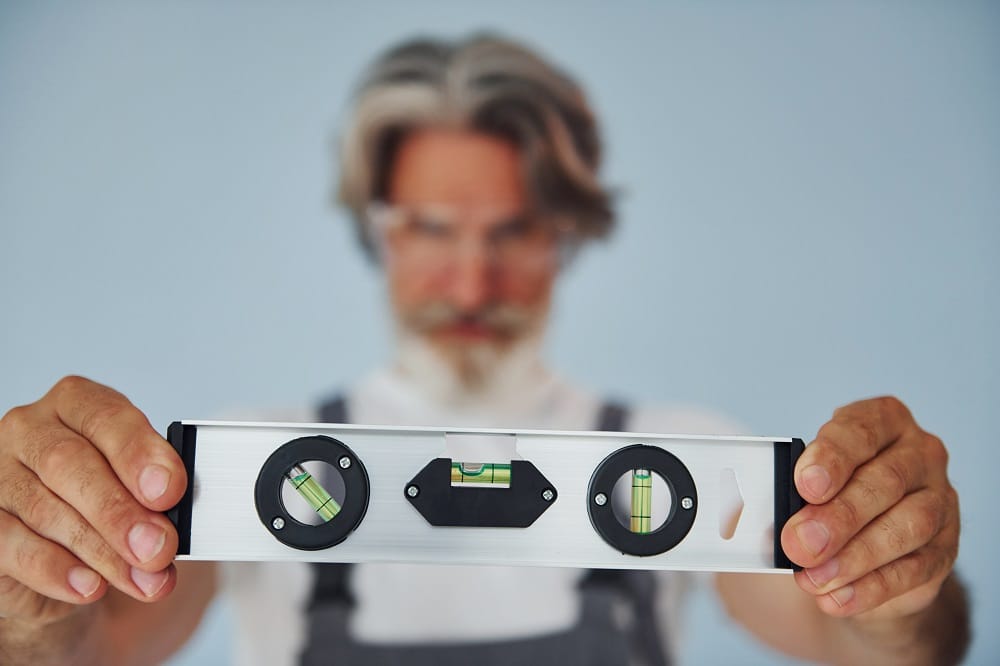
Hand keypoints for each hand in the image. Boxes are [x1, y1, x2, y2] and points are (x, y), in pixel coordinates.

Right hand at [0, 376, 186, 626]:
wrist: (64, 558)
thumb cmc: (107, 505)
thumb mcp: (140, 489)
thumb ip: (154, 496)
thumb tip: (166, 527)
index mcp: (77, 404)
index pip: (106, 417)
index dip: (138, 453)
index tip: (169, 490)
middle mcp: (29, 429)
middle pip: (71, 465)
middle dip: (121, 512)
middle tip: (158, 547)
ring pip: (47, 511)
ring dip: (102, 552)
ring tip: (142, 578)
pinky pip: (12, 545)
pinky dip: (56, 570)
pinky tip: (89, 586)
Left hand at [780, 396, 958, 621]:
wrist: (866, 545)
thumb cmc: (828, 496)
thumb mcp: (806, 482)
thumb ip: (791, 492)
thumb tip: (767, 517)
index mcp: (881, 421)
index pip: (859, 430)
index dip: (832, 458)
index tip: (805, 485)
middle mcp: (918, 454)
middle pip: (885, 482)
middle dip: (838, 517)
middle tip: (799, 544)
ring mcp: (940, 500)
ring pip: (907, 526)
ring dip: (856, 556)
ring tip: (814, 577)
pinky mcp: (944, 549)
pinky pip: (914, 569)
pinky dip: (871, 587)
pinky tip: (837, 597)